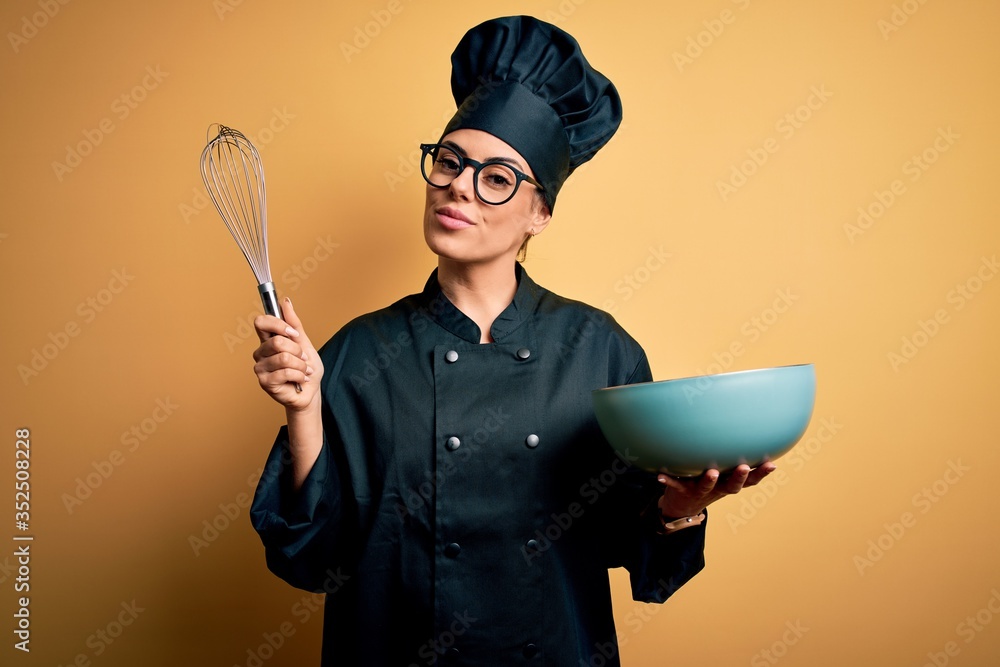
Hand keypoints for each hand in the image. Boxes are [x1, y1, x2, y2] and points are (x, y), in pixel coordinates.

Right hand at [252, 298, 323, 411]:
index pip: (261, 322)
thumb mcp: (304, 342)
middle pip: (277, 342)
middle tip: (303, 358)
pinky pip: (286, 372)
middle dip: (297, 350)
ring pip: (284, 358)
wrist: (311, 391)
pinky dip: (299, 375)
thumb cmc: (306, 367)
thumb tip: (285, 302)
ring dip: (301, 365)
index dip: (278, 325)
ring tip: (303, 370)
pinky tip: (300, 379)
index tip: (294, 333)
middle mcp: (260, 352)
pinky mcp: (265, 382)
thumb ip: (294, 323)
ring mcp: (260, 367)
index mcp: (267, 340)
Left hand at [656, 462, 776, 517]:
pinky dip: (669, 481)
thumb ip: (731, 456)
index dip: (761, 473)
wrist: (683, 506)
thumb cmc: (707, 481)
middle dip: (738, 477)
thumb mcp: (722, 472)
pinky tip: (660, 476)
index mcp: (729, 483)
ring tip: (712, 472)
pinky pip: (675, 485)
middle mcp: (717, 488)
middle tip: (743, 467)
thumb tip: (749, 430)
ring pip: (706, 486)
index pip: (749, 480)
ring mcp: (699, 490)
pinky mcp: (682, 490)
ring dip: (709, 480)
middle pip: (731, 486)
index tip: (772, 464)